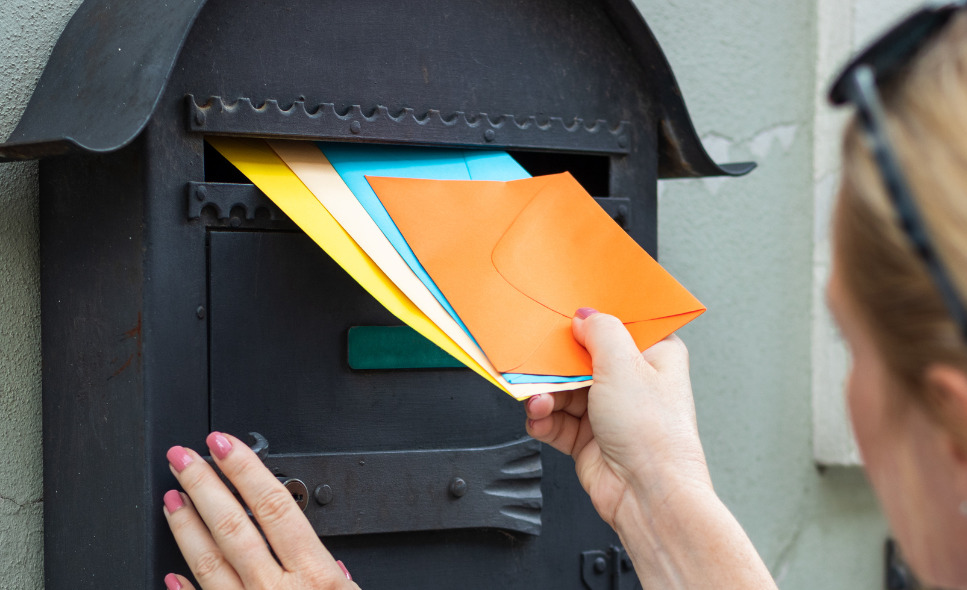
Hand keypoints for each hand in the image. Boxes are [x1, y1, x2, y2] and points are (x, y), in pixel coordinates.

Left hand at [162, 432, 359, 589]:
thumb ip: (340, 583)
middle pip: (234, 526)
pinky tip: (171, 572)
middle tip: (183, 458)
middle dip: (204, 485)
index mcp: (313, 575)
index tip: (223, 445)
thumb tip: (337, 567)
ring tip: (173, 497)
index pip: (273, 507)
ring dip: (186, 526)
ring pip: (209, 562)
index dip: (244, 471)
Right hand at [525, 310, 711, 527]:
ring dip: (546, 394)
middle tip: (542, 364)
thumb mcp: (624, 364)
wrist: (647, 495)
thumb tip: (583, 317)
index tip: (567, 317)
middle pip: (582, 357)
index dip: (593, 319)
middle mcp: (632, 381)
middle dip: (557, 363)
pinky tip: (541, 418)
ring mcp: (608, 410)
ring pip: (563, 388)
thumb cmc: (654, 434)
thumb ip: (600, 331)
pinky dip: (543, 418)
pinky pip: (555, 418)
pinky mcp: (588, 437)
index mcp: (655, 355)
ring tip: (540, 401)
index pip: (620, 325)